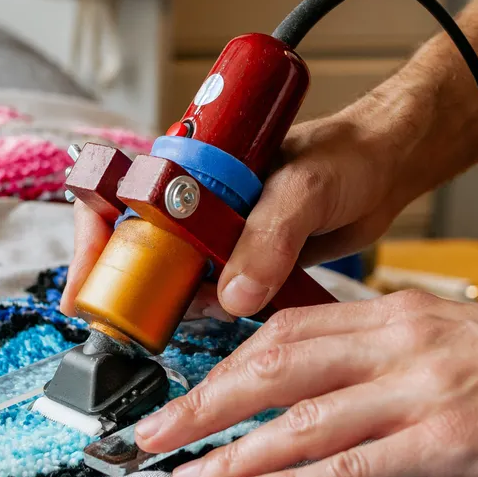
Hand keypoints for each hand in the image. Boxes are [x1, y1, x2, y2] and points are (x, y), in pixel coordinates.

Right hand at [60, 89, 429, 319]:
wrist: (387, 168)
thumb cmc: (346, 153)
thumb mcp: (305, 186)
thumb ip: (270, 235)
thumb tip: (234, 291)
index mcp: (193, 166)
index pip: (118, 200)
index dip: (96, 246)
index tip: (90, 290)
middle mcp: (197, 201)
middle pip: (141, 251)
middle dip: (141, 290)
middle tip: (147, 323)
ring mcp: (220, 234)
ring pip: (180, 280)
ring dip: (188, 305)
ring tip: (213, 310)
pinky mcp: (247, 260)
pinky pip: (221, 294)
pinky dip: (227, 312)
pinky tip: (244, 314)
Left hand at [133, 291, 477, 476]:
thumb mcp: (451, 347)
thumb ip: (387, 366)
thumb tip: (329, 402)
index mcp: (397, 316)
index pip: (288, 332)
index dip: (229, 363)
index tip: (190, 390)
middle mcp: (400, 343)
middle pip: (276, 368)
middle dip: (206, 404)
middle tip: (153, 435)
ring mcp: (424, 389)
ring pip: (304, 420)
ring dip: (235, 453)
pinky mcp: (454, 439)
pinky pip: (358, 466)